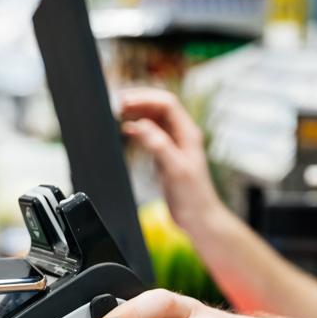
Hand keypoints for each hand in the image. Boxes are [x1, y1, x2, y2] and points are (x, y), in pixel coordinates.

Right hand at [120, 89, 224, 232]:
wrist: (198, 218)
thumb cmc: (192, 196)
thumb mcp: (174, 169)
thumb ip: (158, 145)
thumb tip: (140, 125)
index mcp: (188, 133)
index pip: (167, 104)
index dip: (145, 99)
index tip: (125, 102)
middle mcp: (182, 135)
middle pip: (159, 107)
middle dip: (139, 102)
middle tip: (117, 103)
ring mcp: (174, 144)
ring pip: (154, 119)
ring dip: (137, 113)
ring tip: (119, 112)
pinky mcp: (166, 155)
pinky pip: (150, 134)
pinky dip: (137, 128)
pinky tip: (126, 130)